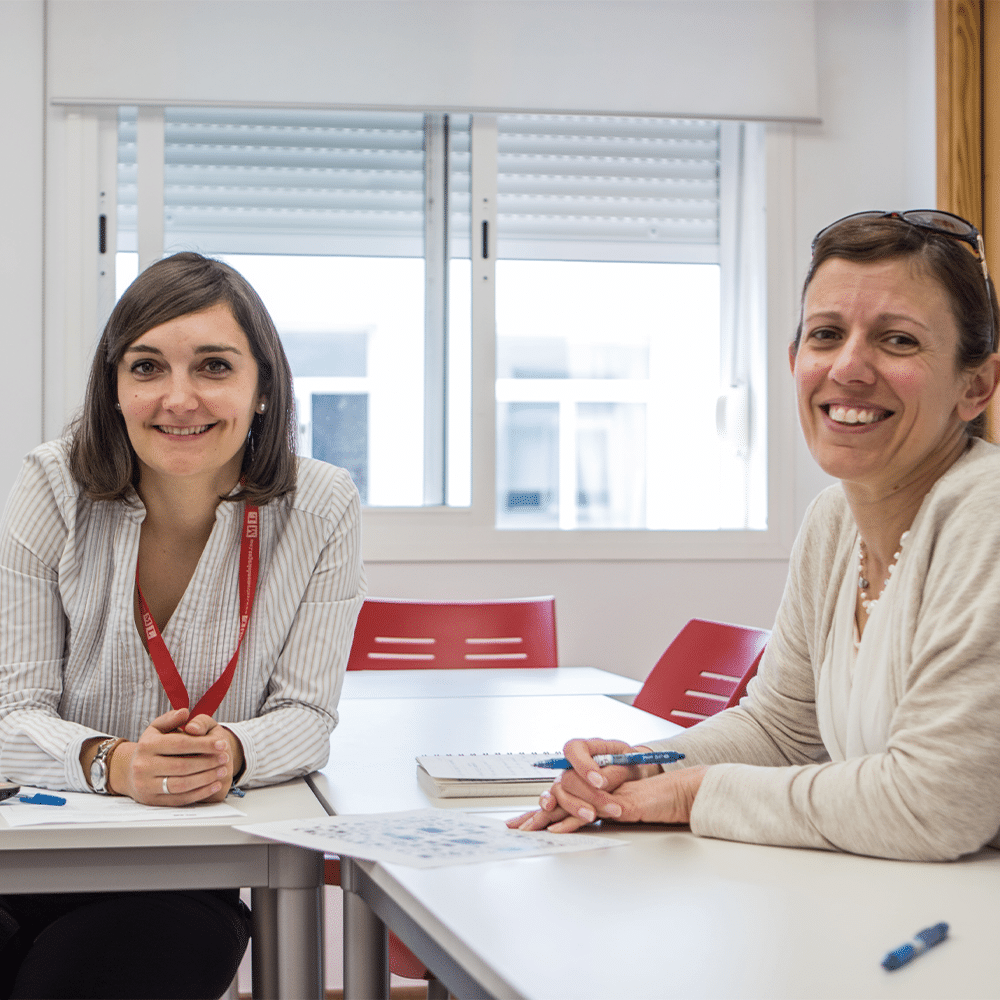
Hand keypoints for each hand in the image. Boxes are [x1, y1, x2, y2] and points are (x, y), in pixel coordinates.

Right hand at [109, 708, 235, 804]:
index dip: (204, 744)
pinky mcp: (152, 801)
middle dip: (208, 762)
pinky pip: (179, 799)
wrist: (131, 771)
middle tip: (226, 758)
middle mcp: (143, 766)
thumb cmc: (152, 747)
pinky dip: (200, 793)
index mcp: (147, 745)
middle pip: (182, 765)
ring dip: (206, 778)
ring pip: (181, 784)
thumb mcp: (157, 728)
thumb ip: (172, 718)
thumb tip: (185, 712)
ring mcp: (145, 785)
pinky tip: (214, 784)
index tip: (222, 743)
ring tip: (222, 771)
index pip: (180, 744)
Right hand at [506, 737, 663, 832]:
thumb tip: (602, 782)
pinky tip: (544, 814)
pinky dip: (545, 808)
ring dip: (574, 806)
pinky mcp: (567, 798)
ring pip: (559, 793)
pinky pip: (552, 803)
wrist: (632, 776)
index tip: (600, 781)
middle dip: (588, 794)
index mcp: (586, 748)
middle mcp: (571, 765)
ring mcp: (567, 782)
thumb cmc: (629, 764)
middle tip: (610, 807)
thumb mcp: (629, 761)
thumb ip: (615, 770)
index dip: (583, 765)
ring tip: (591, 816)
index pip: (575, 750)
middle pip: (568, 777)